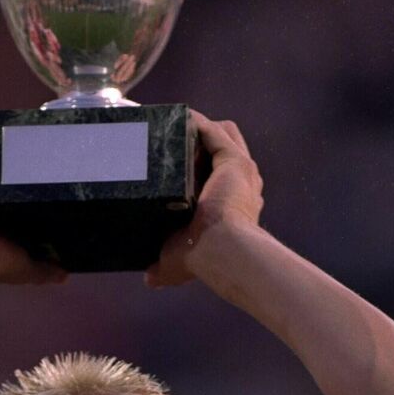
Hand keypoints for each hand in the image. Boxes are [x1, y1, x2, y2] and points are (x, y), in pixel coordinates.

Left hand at [145, 112, 262, 287]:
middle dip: (202, 141)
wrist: (221, 251)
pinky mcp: (234, 160)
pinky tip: (176, 115)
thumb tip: (151, 279)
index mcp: (233, 206)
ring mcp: (240, 171)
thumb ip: (164, 268)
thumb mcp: (178, 265)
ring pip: (225, 134)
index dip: (200, 168)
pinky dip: (196, 120)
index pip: (219, 176)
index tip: (175, 165)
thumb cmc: (203, 261)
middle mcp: (242, 185)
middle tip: (171, 141)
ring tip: (171, 122)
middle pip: (226, 148)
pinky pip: (215, 130)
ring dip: (201, 126)